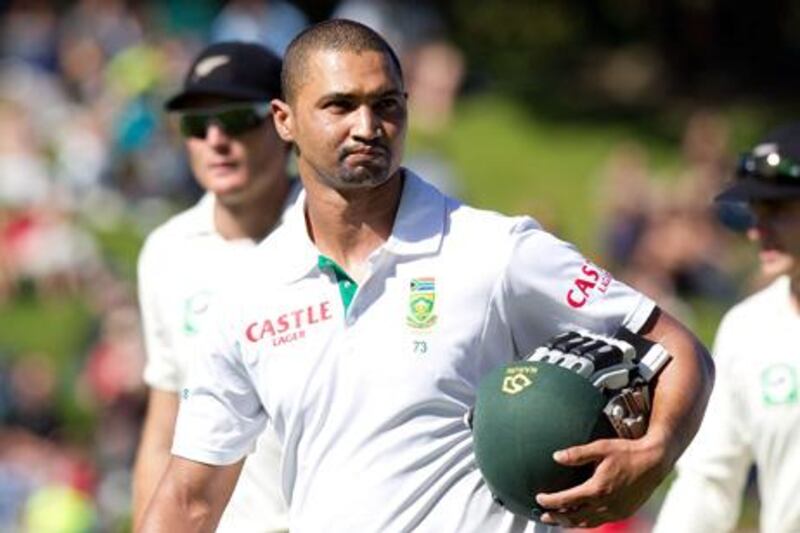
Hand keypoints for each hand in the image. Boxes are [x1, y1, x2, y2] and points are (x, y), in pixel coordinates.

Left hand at [535, 430, 668, 527]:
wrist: (655, 462)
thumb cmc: (628, 452)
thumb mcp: (601, 447)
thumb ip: (577, 453)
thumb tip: (556, 456)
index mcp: (597, 489)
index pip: (566, 500)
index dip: (550, 501)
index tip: (539, 498)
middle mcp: (606, 504)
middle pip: (574, 517)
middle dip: (557, 518)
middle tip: (543, 516)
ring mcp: (616, 511)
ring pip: (588, 523)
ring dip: (571, 523)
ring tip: (558, 520)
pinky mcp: (623, 513)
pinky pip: (600, 521)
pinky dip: (586, 522)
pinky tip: (581, 517)